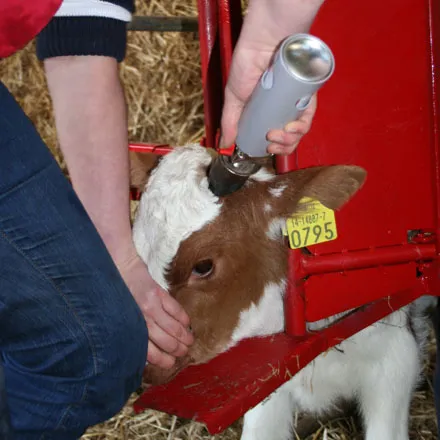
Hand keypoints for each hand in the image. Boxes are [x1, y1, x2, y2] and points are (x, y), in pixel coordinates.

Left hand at [117, 250, 193, 369]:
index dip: (163, 360)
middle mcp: (142, 321)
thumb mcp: (120, 317)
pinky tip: (187, 324)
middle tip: (184, 353)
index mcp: (130, 329)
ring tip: (190, 341)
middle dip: (178, 350)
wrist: (119, 267)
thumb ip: (132, 332)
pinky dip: (184, 319)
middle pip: (166, 342)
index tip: (170, 363)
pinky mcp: (159, 294)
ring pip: (174, 328)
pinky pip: (176, 310)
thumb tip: (145, 350)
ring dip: (185, 337)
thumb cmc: (116, 295)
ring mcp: (152, 307)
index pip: (150, 352)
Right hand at [220, 0, 323, 154]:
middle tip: (272, 143)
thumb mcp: (233, 98)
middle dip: (283, 147)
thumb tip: (224, 146)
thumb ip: (229, 122)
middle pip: (289, 137)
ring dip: (291, 139)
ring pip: (300, 130)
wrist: (263, 43)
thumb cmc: (246, 65)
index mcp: (266, 112)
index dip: (274, 147)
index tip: (267, 148)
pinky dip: (302, 126)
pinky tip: (292, 128)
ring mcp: (295, 102)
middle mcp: (282, 109)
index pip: (274, 136)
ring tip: (279, 134)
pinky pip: (309, 116)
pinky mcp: (306, 94)